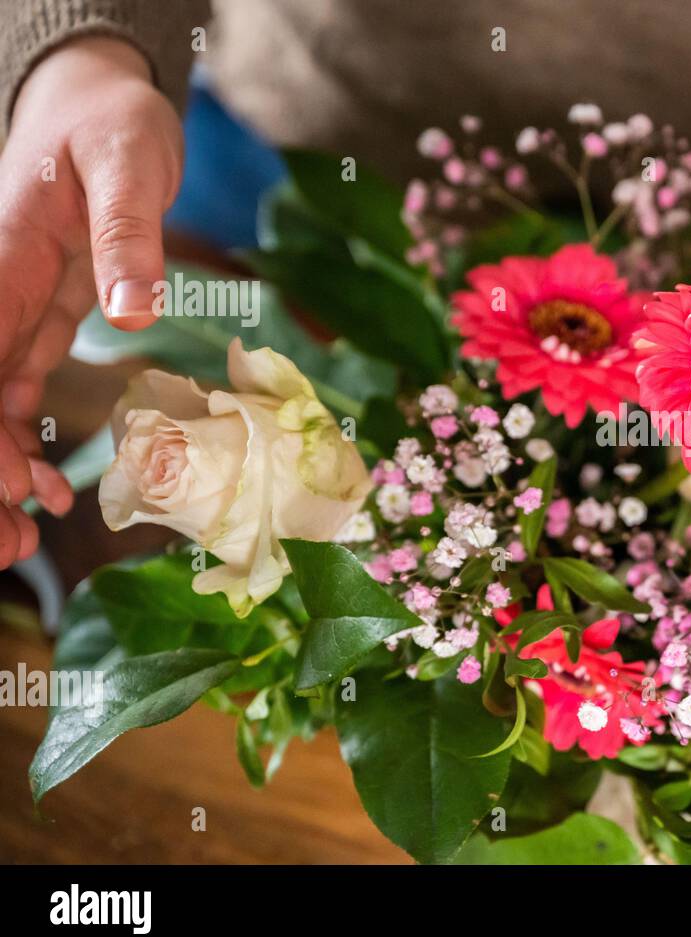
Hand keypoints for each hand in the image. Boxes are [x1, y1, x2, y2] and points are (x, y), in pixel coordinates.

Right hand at [0, 37, 182, 566]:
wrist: (104, 95)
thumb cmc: (113, 119)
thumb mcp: (129, 163)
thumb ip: (129, 236)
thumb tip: (133, 309)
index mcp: (4, 256)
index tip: (7, 483)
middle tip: (8, 543)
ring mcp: (14, 300)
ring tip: (23, 534)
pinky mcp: (44, 307)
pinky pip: (16, 378)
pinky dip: (19, 432)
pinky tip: (38, 483)